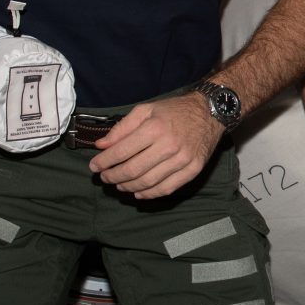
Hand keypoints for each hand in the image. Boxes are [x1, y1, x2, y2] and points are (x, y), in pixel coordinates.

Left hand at [89, 95, 224, 198]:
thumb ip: (122, 128)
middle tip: (105, 177)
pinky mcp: (193, 170)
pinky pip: (167, 188)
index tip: (94, 167)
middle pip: (133, 170)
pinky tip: (138, 193)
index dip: (104, 162)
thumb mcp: (146, 110)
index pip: (122, 151)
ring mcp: (182, 160)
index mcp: (155, 128)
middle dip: (113, 176)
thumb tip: (101, 145)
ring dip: (129, 187)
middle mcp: (169, 145)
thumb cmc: (174, 110)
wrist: (210, 112)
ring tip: (119, 184)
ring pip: (148, 182)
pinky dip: (150, 194)